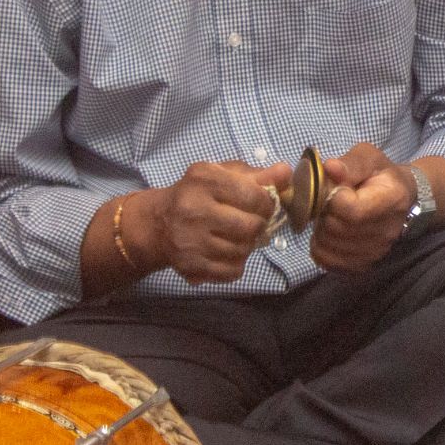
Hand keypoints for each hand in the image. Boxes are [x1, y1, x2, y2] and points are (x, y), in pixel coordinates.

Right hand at [138, 159, 288, 284]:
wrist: (159, 224)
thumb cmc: (198, 194)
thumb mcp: (223, 175)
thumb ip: (257, 174)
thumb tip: (286, 172)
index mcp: (204, 181)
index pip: (254, 196)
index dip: (267, 202)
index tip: (264, 204)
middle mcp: (194, 211)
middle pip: (250, 226)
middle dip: (259, 224)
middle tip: (253, 222)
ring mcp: (190, 241)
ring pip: (243, 250)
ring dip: (248, 244)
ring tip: (238, 236)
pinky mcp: (190, 266)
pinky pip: (232, 271)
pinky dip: (237, 264)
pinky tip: (228, 252)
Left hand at [312, 143, 417, 273]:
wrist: (403, 199)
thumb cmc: (382, 175)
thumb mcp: (370, 159)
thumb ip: (350, 163)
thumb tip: (330, 168)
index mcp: (392, 199)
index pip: (352, 210)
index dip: (333, 199)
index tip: (335, 188)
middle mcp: (387, 231)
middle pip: (337, 229)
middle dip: (324, 213)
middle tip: (328, 202)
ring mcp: (376, 252)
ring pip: (329, 245)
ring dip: (321, 229)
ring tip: (331, 216)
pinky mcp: (363, 265)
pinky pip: (327, 261)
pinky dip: (321, 247)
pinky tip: (329, 233)